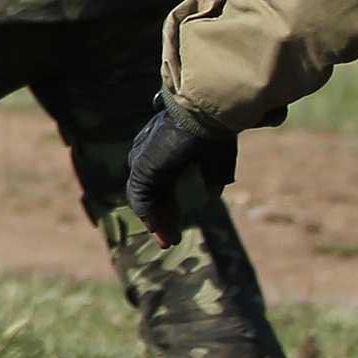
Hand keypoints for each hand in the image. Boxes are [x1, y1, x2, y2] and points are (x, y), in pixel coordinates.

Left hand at [126, 98, 237, 243]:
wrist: (204, 115)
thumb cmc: (215, 134)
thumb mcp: (216, 162)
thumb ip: (211, 179)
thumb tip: (209, 196)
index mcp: (162, 149)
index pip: (159, 183)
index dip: (168, 205)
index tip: (177, 223)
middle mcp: (147, 154)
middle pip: (151, 193)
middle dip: (161, 218)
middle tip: (171, 239)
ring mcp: (142, 161)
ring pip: (145, 199)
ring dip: (156, 222)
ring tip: (167, 241)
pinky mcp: (142, 169)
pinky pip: (141, 199)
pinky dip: (149, 216)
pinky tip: (159, 231)